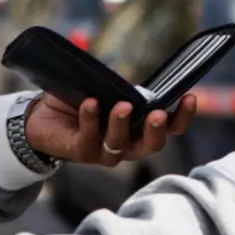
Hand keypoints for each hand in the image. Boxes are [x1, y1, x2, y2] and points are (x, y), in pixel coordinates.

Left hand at [25, 93, 197, 165]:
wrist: (44, 115)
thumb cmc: (84, 99)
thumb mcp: (109, 89)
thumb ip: (123, 87)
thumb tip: (129, 83)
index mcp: (142, 128)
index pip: (172, 128)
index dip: (183, 116)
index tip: (190, 97)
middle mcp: (129, 144)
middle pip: (152, 145)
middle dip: (156, 130)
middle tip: (157, 114)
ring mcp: (105, 152)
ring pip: (120, 145)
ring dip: (122, 125)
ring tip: (121, 106)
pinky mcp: (81, 152)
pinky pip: (89, 138)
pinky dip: (91, 119)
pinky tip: (90, 103)